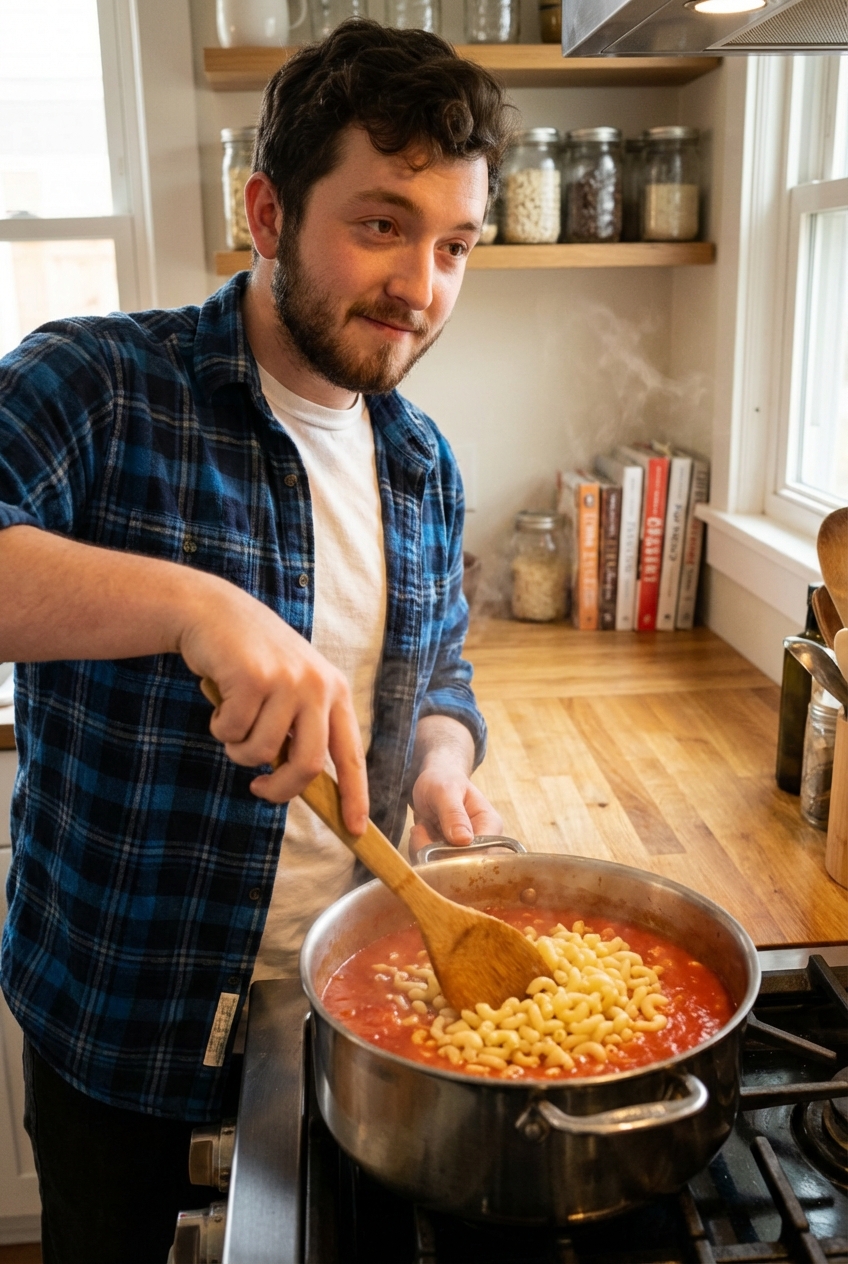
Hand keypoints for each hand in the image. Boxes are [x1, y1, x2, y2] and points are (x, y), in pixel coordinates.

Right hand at [178, 575, 367, 833]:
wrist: (214, 612)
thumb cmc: (252, 659)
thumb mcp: (290, 687)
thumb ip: (300, 728)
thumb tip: (301, 784)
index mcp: (334, 691)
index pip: (351, 754)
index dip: (355, 794)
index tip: (356, 828)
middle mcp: (317, 686)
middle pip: (307, 765)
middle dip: (279, 789)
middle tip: (259, 789)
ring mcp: (287, 681)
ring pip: (261, 753)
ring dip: (238, 748)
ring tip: (233, 719)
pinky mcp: (253, 678)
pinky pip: (232, 732)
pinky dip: (220, 726)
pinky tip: (220, 698)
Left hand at [406, 714, 501, 857]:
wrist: (433, 780)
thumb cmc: (443, 779)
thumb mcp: (445, 791)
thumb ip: (454, 813)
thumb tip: (464, 840)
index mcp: (490, 825)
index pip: (482, 855)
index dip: (457, 857)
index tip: (435, 843)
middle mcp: (483, 842)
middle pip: (461, 866)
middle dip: (434, 852)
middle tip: (421, 829)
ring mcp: (465, 851)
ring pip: (444, 868)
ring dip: (425, 850)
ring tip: (422, 827)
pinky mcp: (449, 855)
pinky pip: (433, 865)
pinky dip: (421, 851)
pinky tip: (421, 833)